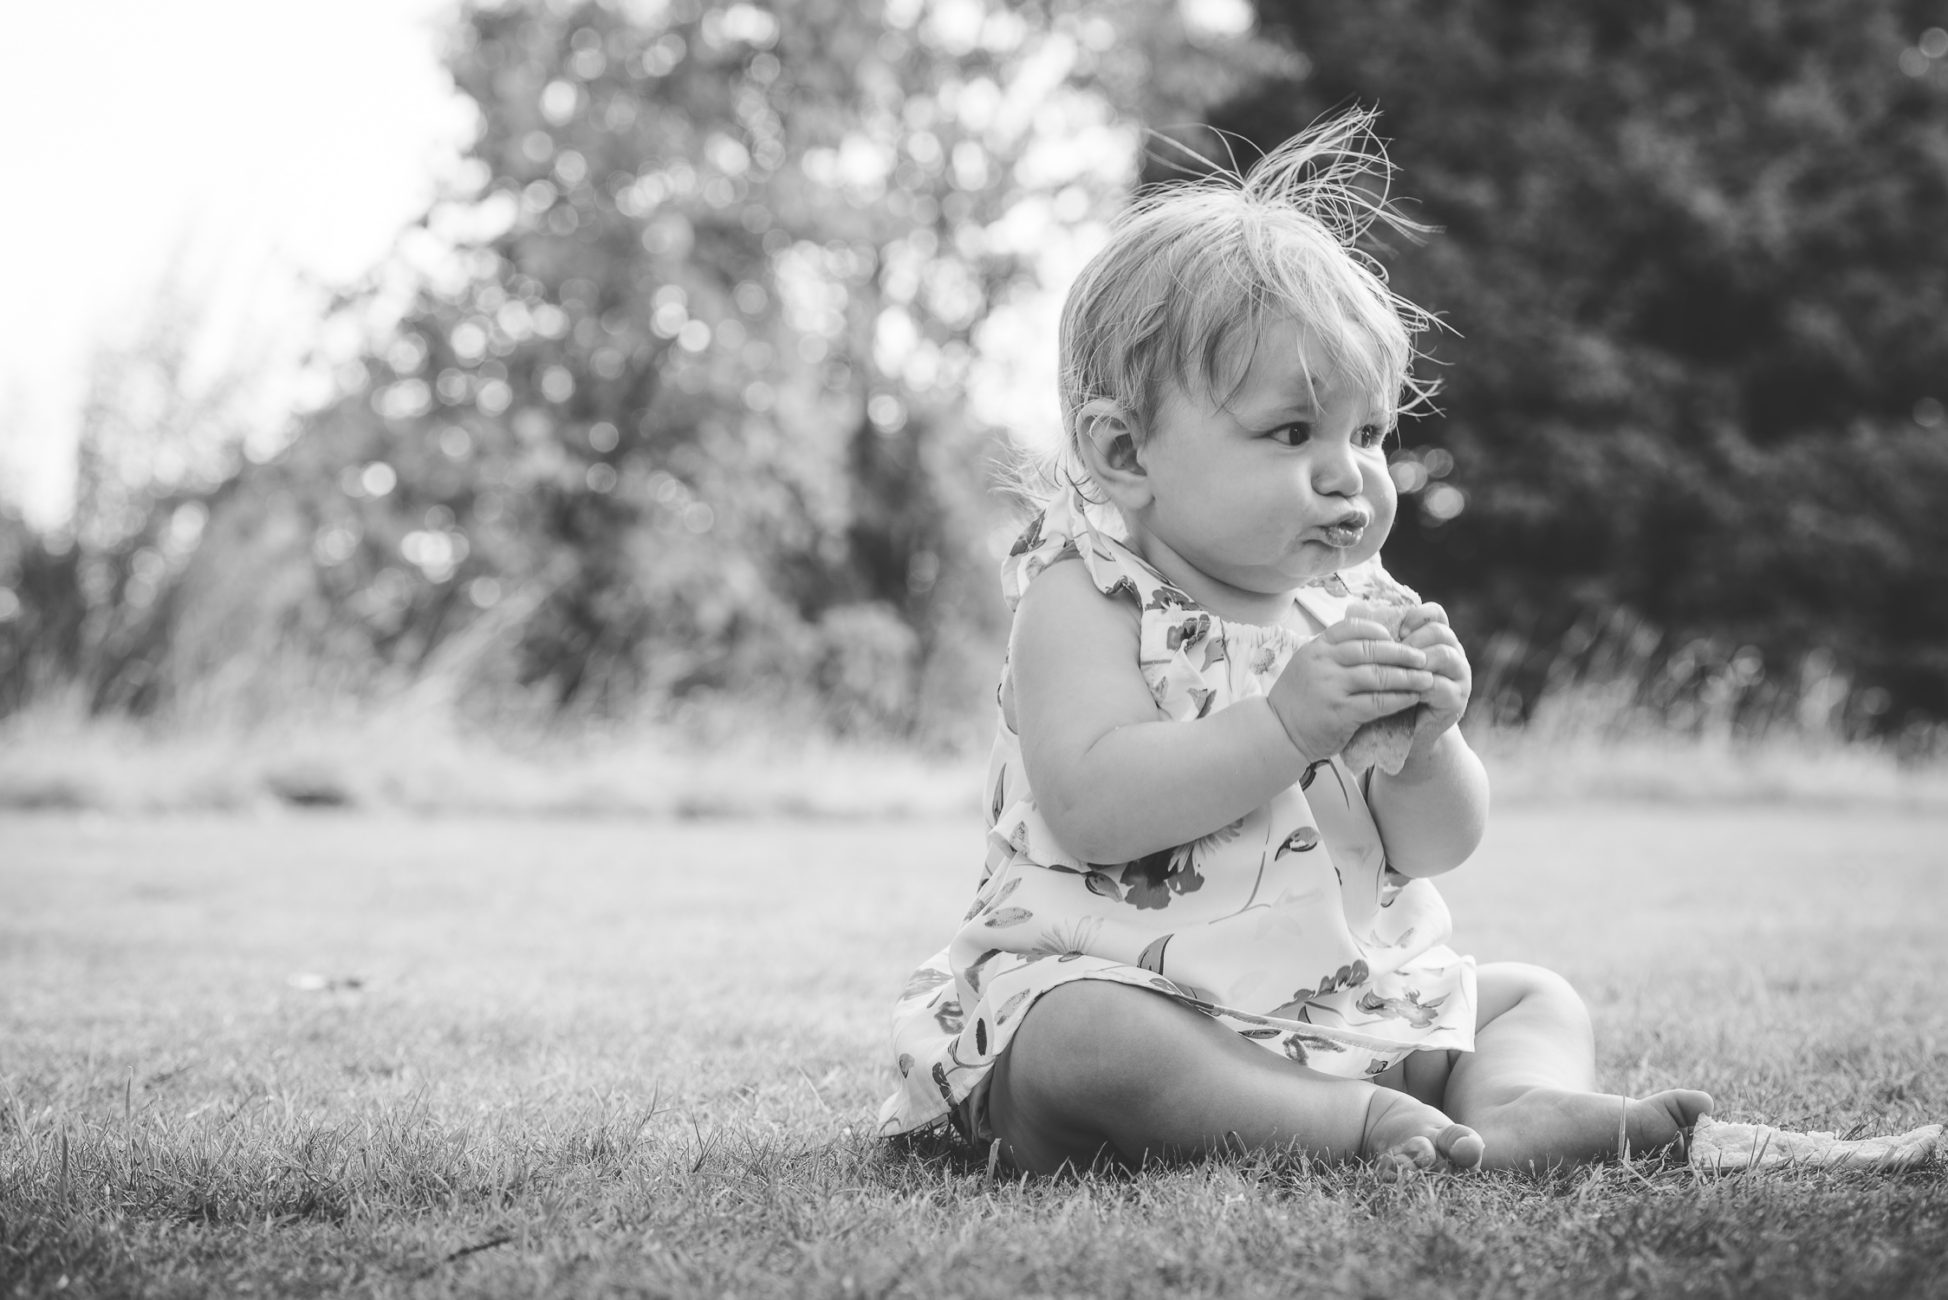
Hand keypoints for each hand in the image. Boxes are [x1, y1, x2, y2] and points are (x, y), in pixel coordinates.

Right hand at [1266, 618, 1434, 762]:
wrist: (1279, 732)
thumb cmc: (1299, 700)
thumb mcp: (1308, 665)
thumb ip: (1334, 653)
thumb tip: (1372, 641)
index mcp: (1316, 648)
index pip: (1352, 627)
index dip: (1379, 630)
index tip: (1396, 637)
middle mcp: (1322, 663)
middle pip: (1371, 649)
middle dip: (1402, 653)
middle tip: (1423, 657)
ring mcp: (1330, 687)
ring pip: (1378, 675)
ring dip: (1407, 676)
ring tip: (1426, 678)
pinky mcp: (1339, 712)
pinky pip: (1377, 702)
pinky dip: (1399, 699)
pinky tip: (1412, 697)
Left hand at [1398, 603, 1470, 751]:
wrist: (1400, 734)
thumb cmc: (1388, 693)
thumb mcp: (1387, 664)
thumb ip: (1385, 642)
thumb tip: (1358, 612)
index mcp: (1438, 639)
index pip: (1435, 613)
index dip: (1416, 616)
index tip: (1395, 631)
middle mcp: (1454, 653)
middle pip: (1440, 631)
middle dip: (1412, 641)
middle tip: (1389, 655)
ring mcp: (1460, 676)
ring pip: (1444, 655)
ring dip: (1415, 661)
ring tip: (1394, 672)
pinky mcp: (1457, 700)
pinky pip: (1440, 686)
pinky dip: (1418, 686)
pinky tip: (1401, 691)